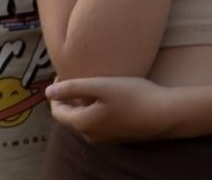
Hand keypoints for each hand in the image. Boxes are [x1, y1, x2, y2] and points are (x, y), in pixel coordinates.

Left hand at [46, 76, 187, 142]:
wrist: (164, 114)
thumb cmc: (132, 96)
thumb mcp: (101, 86)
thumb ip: (73, 88)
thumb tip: (47, 93)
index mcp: (82, 123)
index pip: (58, 111)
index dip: (56, 93)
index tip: (63, 74)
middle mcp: (91, 135)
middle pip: (71, 116)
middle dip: (70, 97)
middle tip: (77, 76)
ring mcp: (105, 138)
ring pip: (86, 119)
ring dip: (84, 103)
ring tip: (92, 84)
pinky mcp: (118, 136)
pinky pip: (99, 122)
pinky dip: (96, 109)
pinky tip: (109, 97)